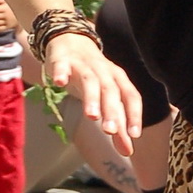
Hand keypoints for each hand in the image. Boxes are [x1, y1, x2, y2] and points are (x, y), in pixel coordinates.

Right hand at [44, 32, 142, 153]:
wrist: (71, 41)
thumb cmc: (93, 76)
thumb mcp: (107, 98)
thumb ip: (118, 125)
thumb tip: (128, 151)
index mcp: (118, 80)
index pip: (131, 96)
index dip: (134, 115)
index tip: (134, 135)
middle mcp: (104, 71)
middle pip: (110, 91)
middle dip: (111, 111)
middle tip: (110, 131)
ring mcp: (83, 64)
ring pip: (90, 80)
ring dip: (91, 98)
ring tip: (91, 117)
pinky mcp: (62, 59)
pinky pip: (62, 65)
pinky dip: (61, 72)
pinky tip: (58, 83)